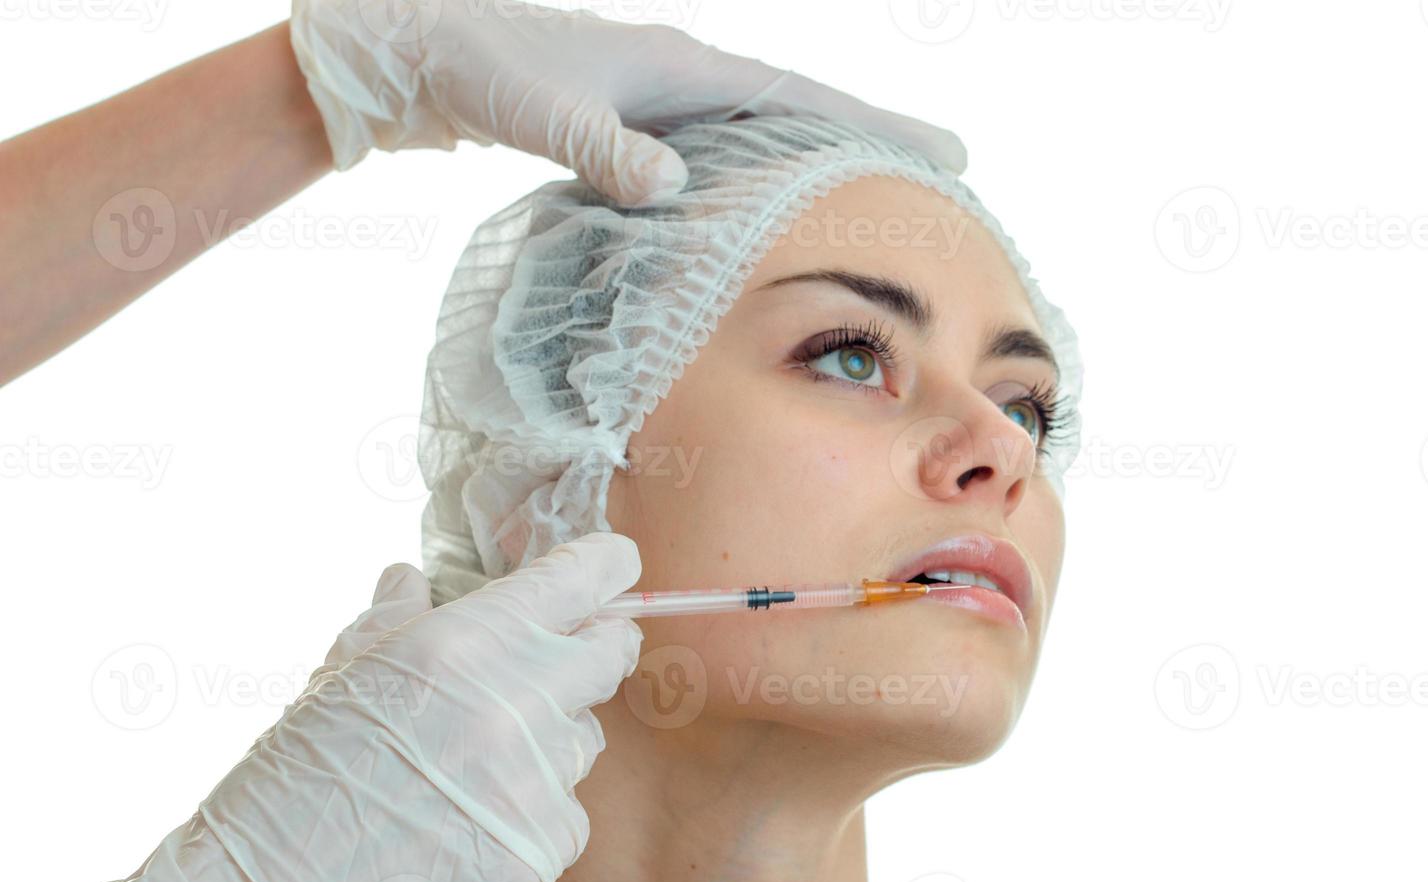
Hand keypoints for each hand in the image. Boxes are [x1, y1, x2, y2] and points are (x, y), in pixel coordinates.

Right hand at [64, 532, 644, 881]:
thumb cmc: (294, 780)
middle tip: (563, 659)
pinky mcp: (543, 848)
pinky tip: (469, 825)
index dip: (605, 566)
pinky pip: (566, 812)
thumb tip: (412, 577)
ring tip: (469, 768)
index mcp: (465, 642)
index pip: (579, 579)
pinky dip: (530, 812)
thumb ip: (396, 617)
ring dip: (546, 741)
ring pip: (582, 738)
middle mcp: (515, 703)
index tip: (614, 565)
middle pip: (610, 655)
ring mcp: (534, 780)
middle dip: (596, 649)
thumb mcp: (340, 674)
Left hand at [289, 0, 967, 204]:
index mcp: (678, 67)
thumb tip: (673, 191)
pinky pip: (712, 155)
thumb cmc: (478, 67)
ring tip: (868, 200)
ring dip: (812, 163)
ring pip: (757, 136)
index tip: (946, 150)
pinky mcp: (625, 123)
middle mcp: (678, 77)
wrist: (414, 49)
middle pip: (796, 111)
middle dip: (865, 143)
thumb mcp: (545, 111)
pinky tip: (757, 218)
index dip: (873, 126)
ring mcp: (653, 99)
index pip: (799, 96)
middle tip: (939, 174)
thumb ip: (607, 149)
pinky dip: (751, 179)